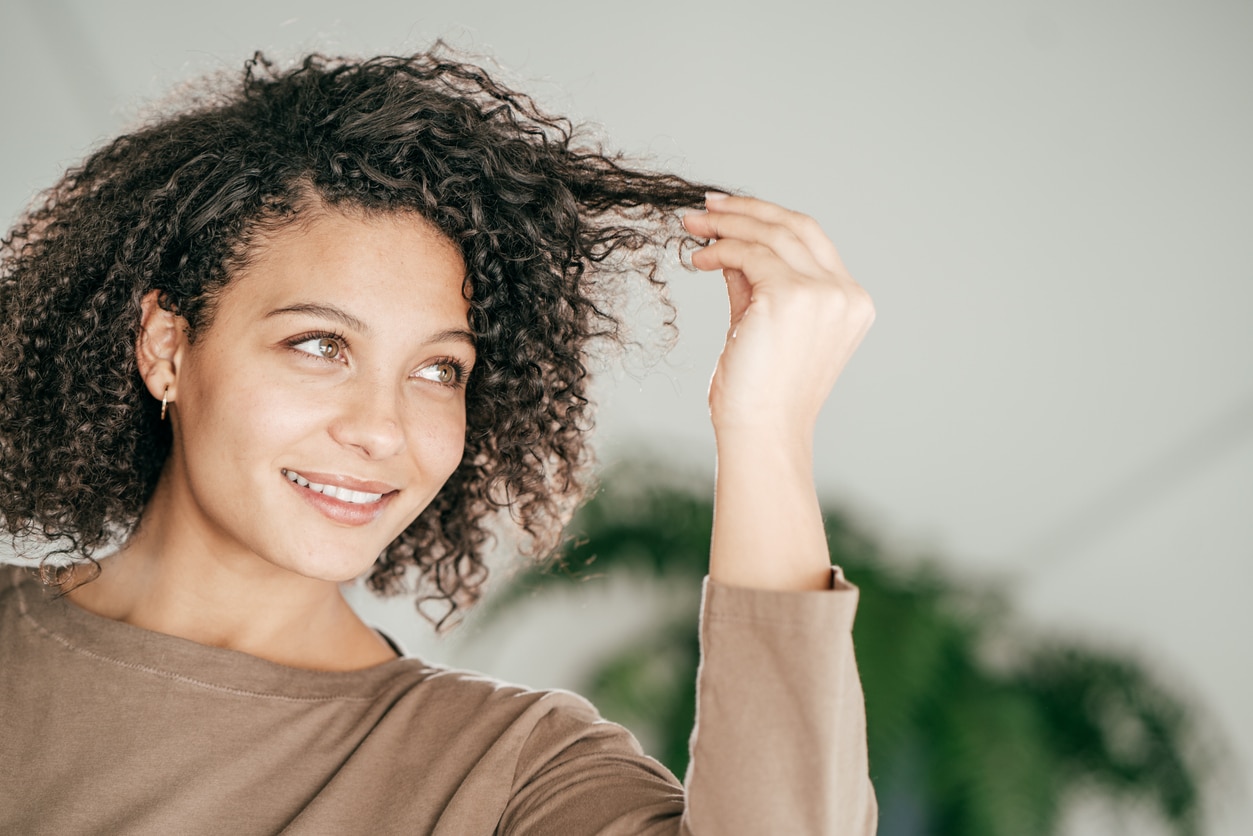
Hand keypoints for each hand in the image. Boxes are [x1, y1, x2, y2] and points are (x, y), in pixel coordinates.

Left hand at [682, 194, 873, 442]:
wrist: (760, 432)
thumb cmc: (760, 393)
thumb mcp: (763, 325)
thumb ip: (755, 283)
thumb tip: (730, 246)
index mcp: (851, 303)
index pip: (811, 241)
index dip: (770, 219)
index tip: (730, 212)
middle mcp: (845, 294)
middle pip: (796, 227)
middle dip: (748, 210)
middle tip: (706, 207)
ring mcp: (824, 294)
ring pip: (770, 234)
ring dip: (727, 225)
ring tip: (692, 227)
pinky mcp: (791, 296)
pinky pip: (749, 254)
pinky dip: (720, 249)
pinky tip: (698, 260)